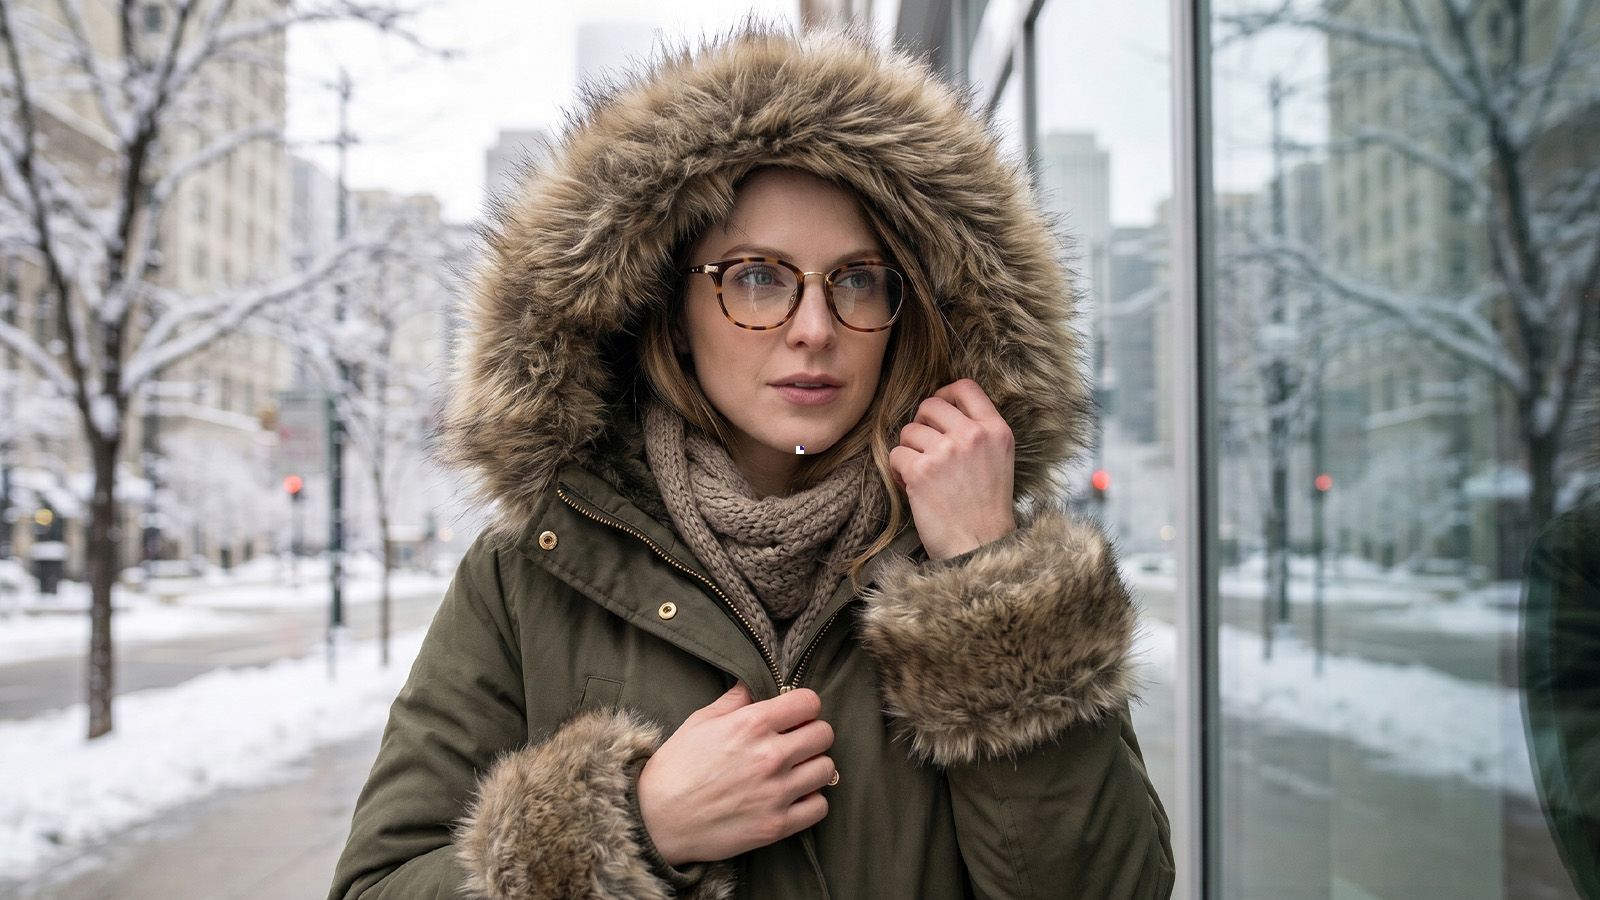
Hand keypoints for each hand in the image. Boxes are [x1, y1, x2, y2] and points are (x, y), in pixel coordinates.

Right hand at [637, 683, 835, 866]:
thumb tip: (754, 683)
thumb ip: (735, 700)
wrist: (657, 820)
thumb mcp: (700, 721)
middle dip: (812, 734)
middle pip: (824, 734)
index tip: (795, 714)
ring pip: (826, 769)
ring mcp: (776, 792)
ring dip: (813, 767)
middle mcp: (770, 755)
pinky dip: (811, 801)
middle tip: (796, 742)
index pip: (809, 702)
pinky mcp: (777, 825)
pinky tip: (795, 797)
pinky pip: (820, 807)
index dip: (803, 706)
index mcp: (751, 724)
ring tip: (796, 770)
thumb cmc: (676, 767)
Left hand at [889, 378, 1016, 560]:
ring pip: (909, 430)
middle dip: (921, 424)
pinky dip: (897, 471)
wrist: (981, 547)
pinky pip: (896, 454)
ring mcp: (947, 451)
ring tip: (921, 474)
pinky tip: (910, 486)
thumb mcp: (998, 459)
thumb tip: (942, 408)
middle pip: (931, 404)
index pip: (966, 387)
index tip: (937, 412)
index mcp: (996, 430)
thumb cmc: (986, 510)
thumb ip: (978, 432)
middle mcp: (973, 435)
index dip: (945, 393)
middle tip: (925, 449)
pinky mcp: (922, 470)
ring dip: (909, 451)